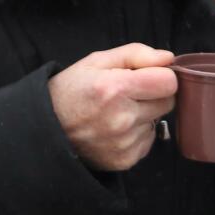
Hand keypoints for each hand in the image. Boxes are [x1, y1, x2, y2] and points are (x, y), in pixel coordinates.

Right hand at [48, 43, 177, 171]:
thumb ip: (136, 54)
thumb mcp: (96, 61)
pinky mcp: (124, 160)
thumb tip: (169, 58)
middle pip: (168, 103)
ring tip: (116, 113)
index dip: (160, 76)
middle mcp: (121, 119)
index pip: (169, 83)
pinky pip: (147, 141)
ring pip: (157, 122)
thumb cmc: (71, 90)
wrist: (46, 129)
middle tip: (129, 94)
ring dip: (144, 115)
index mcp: (115, 88)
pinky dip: (136, 134)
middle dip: (154, 95)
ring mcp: (123, 143)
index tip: (146, 77)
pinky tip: (115, 129)